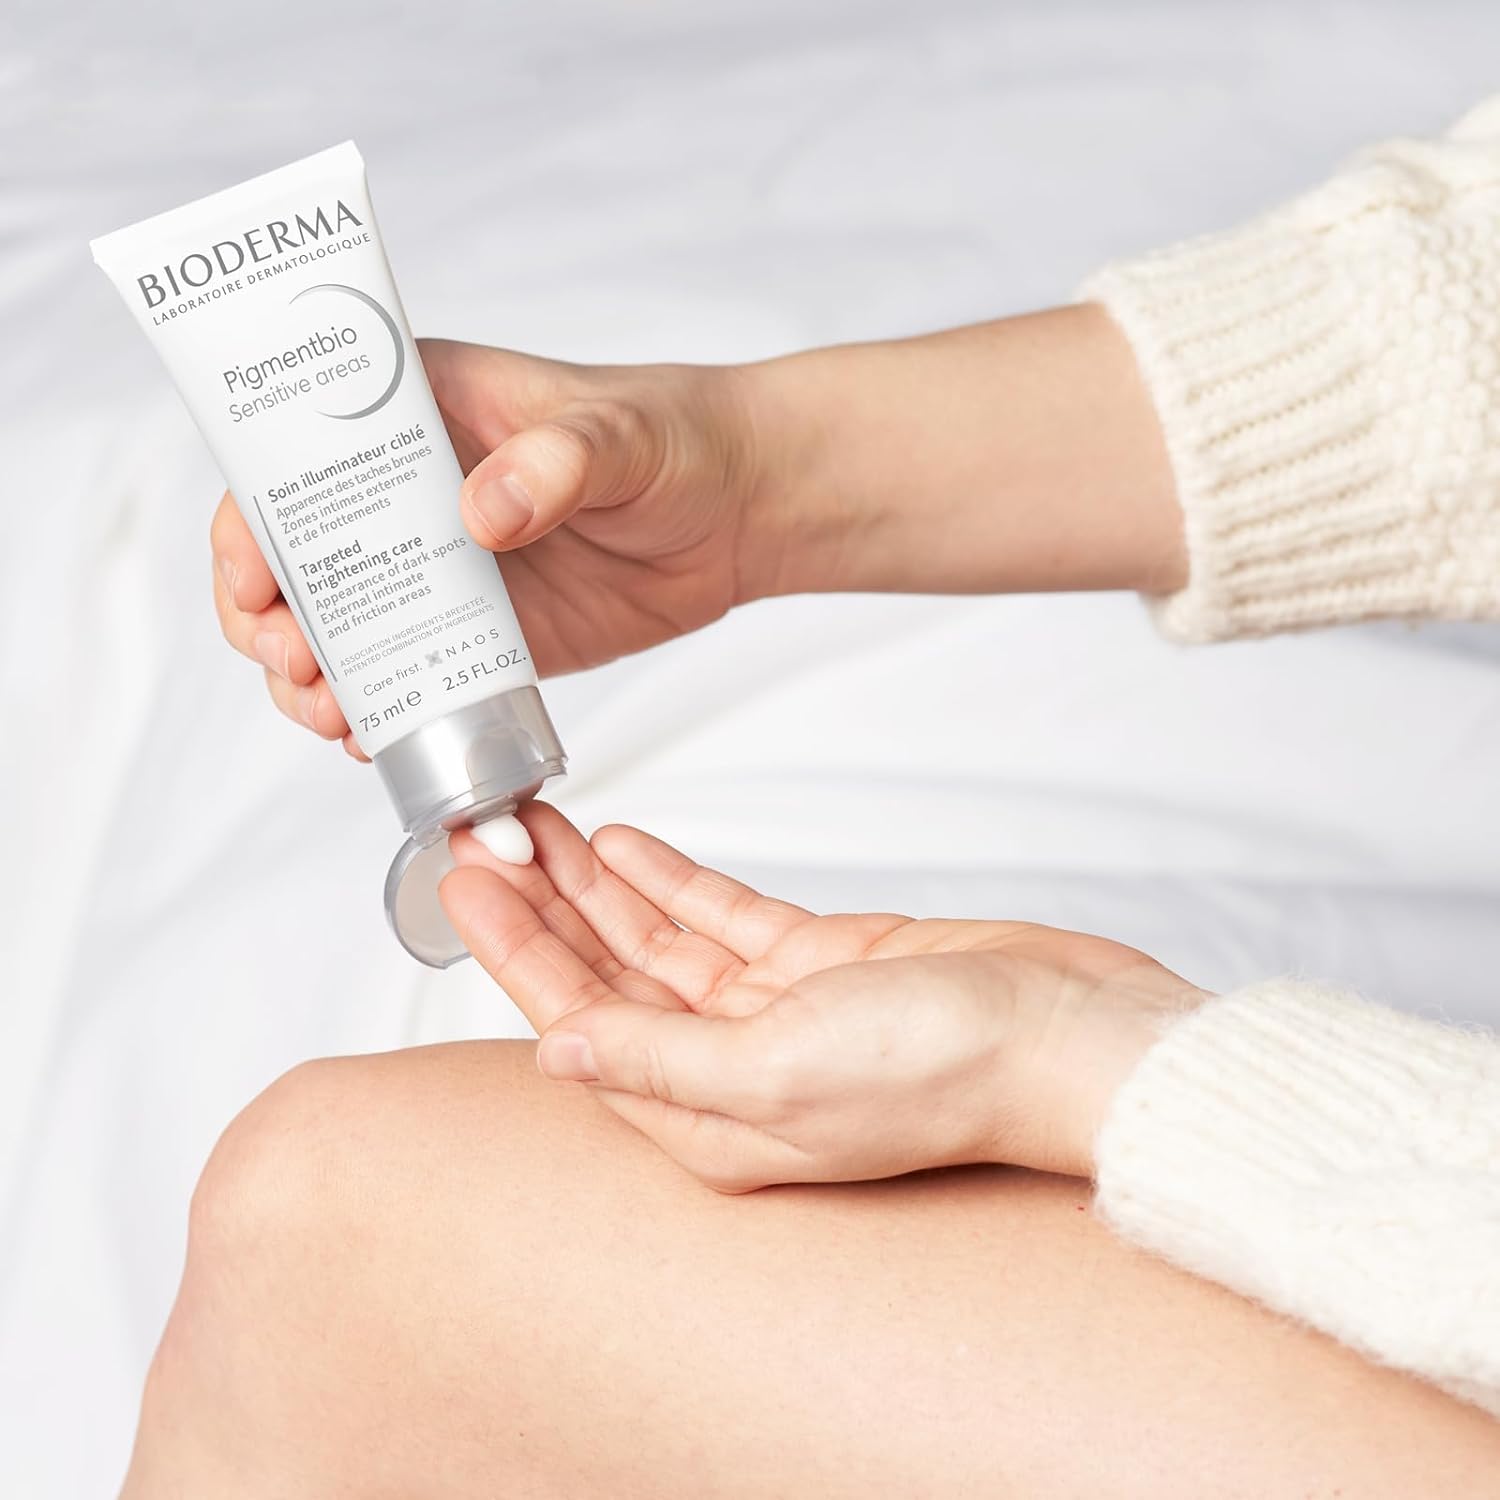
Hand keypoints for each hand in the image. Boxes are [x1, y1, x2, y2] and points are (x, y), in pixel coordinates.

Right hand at [210, 341, 760, 756]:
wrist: (742, 512)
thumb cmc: (677, 440)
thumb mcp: (619, 436)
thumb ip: (557, 461)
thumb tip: (483, 512)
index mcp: (420, 413)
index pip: (301, 458)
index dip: (257, 519)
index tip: (256, 580)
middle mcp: (413, 494)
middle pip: (301, 558)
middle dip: (273, 619)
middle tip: (296, 667)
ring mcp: (443, 571)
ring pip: (343, 629)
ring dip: (318, 677)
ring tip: (332, 717)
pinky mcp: (482, 636)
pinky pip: (412, 677)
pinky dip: (383, 713)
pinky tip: (376, 741)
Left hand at [438, 805, 1204, 1190]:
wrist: (1069, 1032)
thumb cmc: (947, 1072)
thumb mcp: (781, 1070)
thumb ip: (659, 1062)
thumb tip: (553, 1056)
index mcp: (709, 1120)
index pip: (579, 1026)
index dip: (516, 954)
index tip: (464, 884)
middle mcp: (731, 1070)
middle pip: (606, 979)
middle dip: (541, 909)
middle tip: (481, 838)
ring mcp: (775, 1012)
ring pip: (656, 941)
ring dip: (595, 884)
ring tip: (536, 826)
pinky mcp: (820, 963)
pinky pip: (722, 916)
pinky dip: (671, 879)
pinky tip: (624, 844)